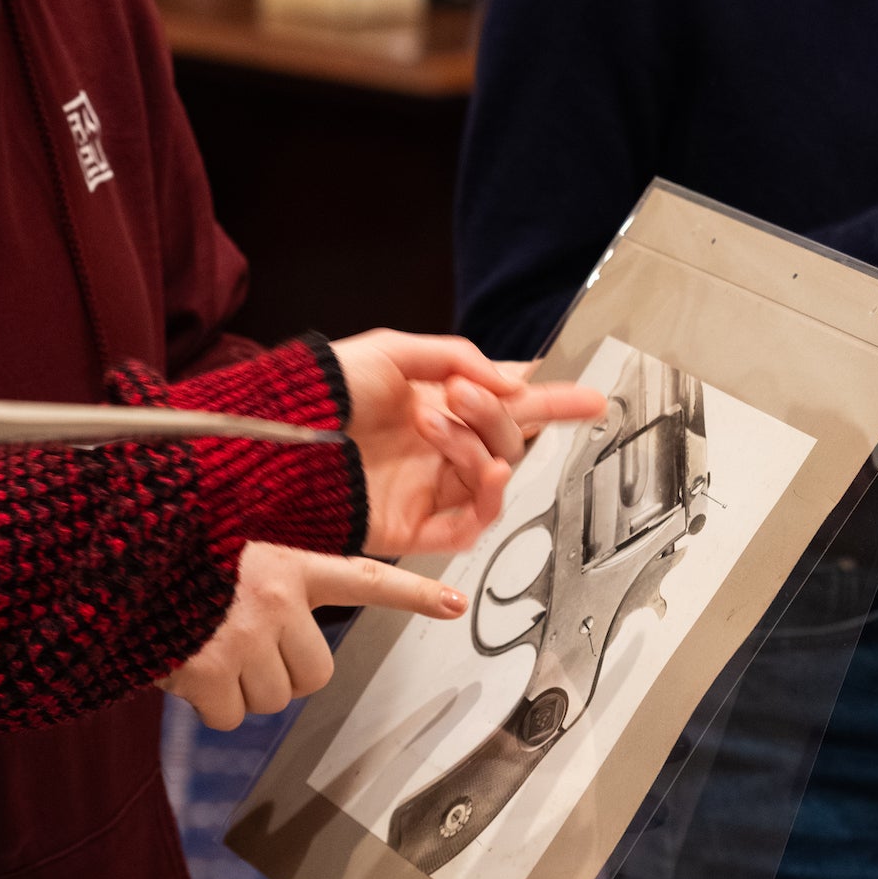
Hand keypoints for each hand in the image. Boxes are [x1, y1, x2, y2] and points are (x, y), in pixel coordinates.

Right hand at [164, 542, 466, 732]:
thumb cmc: (161, 557)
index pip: (363, 579)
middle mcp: (275, 599)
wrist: (109, 560)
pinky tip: (179, 665)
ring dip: (240, 689)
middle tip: (240, 650)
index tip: (454, 604)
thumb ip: (259, 583)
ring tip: (201, 648)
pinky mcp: (209, 669)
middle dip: (282, 674)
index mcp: (285, 563)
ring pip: (273, 699)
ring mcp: (244, 635)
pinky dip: (205, 704)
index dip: (412, 594)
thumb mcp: (221, 550)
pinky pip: (229, 716)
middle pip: (315, 674)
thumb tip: (271, 643)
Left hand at [330, 330, 605, 556]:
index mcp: (438, 403)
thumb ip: (457, 357)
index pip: (508, 403)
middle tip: (463, 394)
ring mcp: (429, 488)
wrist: (285, 437)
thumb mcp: (393, 350)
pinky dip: (487, 498)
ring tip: (435, 421)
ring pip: (494, 476)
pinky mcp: (415, 528)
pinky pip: (471, 525)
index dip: (552, 401)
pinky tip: (485, 472)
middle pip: (509, 438)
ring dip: (477, 444)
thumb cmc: (324, 393)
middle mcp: (439, 447)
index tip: (591, 399)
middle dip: (497, 413)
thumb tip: (510, 381)